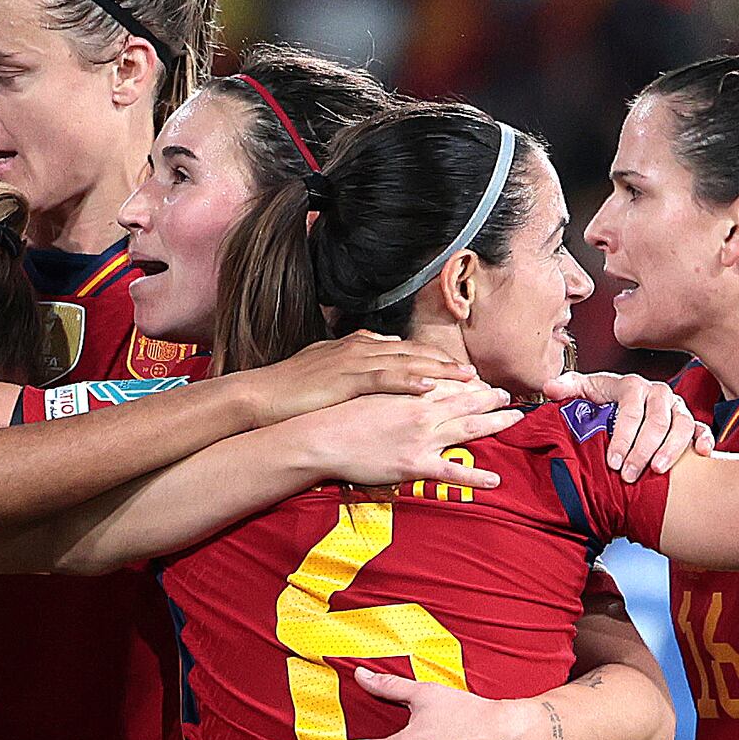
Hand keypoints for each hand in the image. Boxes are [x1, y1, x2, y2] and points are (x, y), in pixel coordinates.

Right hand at [258, 330, 472, 411]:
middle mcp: (361, 347)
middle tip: (477, 375)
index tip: (459, 370)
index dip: (435, 358)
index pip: (406, 349)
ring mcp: (354, 361)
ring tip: (467, 379)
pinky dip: (409, 380)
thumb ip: (354, 359)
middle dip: (448, 363)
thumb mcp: (327, 366)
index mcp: (358, 345)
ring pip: (406, 362)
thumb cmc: (291, 387)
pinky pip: (384, 378)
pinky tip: (430, 386)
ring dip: (439, 370)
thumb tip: (378, 350)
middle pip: (415, 353)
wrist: (261, 394)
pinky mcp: (346, 378)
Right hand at [301, 377, 514, 492]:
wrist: (319, 436)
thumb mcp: (359, 374)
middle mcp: (422, 411)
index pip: (447, 381)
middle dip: (490, 398)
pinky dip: (475, 477)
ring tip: (515, 420)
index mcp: (409, 389)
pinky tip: (495, 480)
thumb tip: (392, 343)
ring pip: (468, 429)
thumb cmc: (334, 409)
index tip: (482, 380)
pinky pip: (452, 472)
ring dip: (495, 423)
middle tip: (510, 396)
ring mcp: (422, 438)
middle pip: (465, 401)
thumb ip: (382, 362)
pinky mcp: (415, 464)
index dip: (468, 381)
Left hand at [554, 368, 707, 481]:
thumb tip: (550, 387)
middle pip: (657, 421)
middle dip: (642, 450)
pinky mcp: (690, 423)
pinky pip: (701, 429)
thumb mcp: (584, 394)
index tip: (612, 461)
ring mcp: (677, 408)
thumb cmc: (604, 404)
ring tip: (657, 471)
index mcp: (632, 386)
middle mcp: (658, 394)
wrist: (625, 409)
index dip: (623, 436)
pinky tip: (701, 455)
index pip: (631, 409)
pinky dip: (704, 440)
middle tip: (630, 475)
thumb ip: (568, 389)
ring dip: (670, 450)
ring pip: (681, 426)